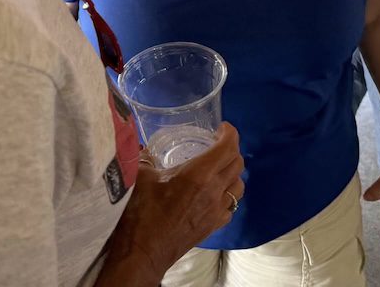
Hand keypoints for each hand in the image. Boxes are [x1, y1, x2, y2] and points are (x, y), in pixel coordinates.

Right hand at [100, 123, 243, 284]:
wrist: (143, 251)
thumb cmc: (140, 213)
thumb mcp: (140, 176)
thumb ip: (145, 156)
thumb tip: (144, 146)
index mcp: (198, 174)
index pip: (228, 148)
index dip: (230, 133)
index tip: (222, 128)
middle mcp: (213, 191)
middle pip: (237, 164)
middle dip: (231, 149)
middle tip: (216, 143)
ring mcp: (216, 211)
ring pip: (239, 186)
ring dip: (232, 172)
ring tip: (217, 167)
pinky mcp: (213, 226)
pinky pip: (231, 206)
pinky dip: (228, 195)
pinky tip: (214, 194)